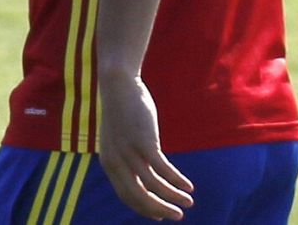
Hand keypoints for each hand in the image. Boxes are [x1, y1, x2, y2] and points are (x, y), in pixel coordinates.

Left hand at [97, 74, 193, 220]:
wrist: (119, 86)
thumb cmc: (122, 109)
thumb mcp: (119, 136)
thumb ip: (126, 154)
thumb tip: (140, 166)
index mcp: (109, 164)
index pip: (126, 196)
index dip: (144, 208)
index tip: (159, 215)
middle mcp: (117, 163)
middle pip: (139, 197)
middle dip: (160, 210)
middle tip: (177, 216)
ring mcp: (130, 153)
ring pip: (153, 186)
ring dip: (173, 197)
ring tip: (188, 202)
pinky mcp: (145, 142)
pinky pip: (163, 169)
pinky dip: (176, 181)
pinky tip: (188, 186)